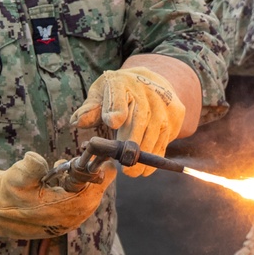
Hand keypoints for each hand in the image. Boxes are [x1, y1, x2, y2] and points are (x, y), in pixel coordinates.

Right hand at [0, 152, 112, 238]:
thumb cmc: (4, 193)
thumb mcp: (13, 178)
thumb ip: (28, 168)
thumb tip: (37, 159)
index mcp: (56, 212)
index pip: (89, 197)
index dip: (99, 179)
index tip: (106, 163)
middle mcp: (64, 222)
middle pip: (92, 200)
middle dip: (94, 180)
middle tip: (94, 162)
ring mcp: (64, 224)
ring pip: (87, 204)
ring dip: (86, 186)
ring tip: (72, 170)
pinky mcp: (62, 223)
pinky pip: (79, 207)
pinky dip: (78, 192)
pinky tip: (65, 181)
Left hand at [70, 65, 185, 177]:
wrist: (149, 82)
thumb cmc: (118, 93)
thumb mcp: (100, 95)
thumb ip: (90, 109)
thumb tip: (78, 122)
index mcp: (121, 82)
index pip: (118, 93)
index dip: (116, 108)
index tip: (112, 123)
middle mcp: (146, 89)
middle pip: (141, 116)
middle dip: (133, 141)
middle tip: (124, 164)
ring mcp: (164, 101)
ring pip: (157, 130)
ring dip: (146, 153)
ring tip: (133, 172)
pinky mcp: (176, 113)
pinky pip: (167, 137)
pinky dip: (157, 154)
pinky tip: (146, 170)